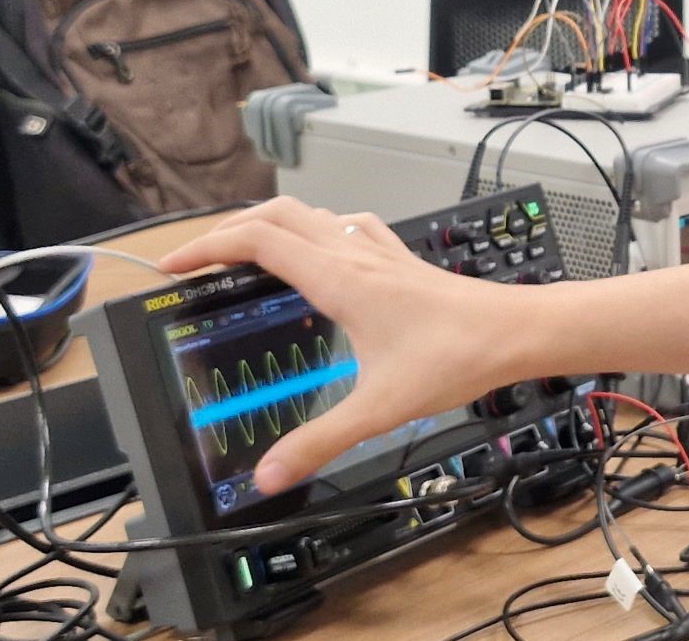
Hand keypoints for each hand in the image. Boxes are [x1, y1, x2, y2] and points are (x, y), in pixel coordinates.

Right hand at [159, 197, 520, 494]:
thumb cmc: (458, 355)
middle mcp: (356, 254)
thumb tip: (270, 475)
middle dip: (228, 230)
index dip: (206, 246)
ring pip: (313, 214)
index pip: (257, 241)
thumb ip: (320, 442)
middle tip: (196, 261)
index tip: (172, 267)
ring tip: (244, 255)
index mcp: (340, 278)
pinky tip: (322, 255)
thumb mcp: (379, 408)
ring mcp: (381, 253)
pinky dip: (318, 230)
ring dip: (271, 224)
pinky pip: (349, 226)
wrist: (517, 331)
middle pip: (277, 215)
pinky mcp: (401, 262)